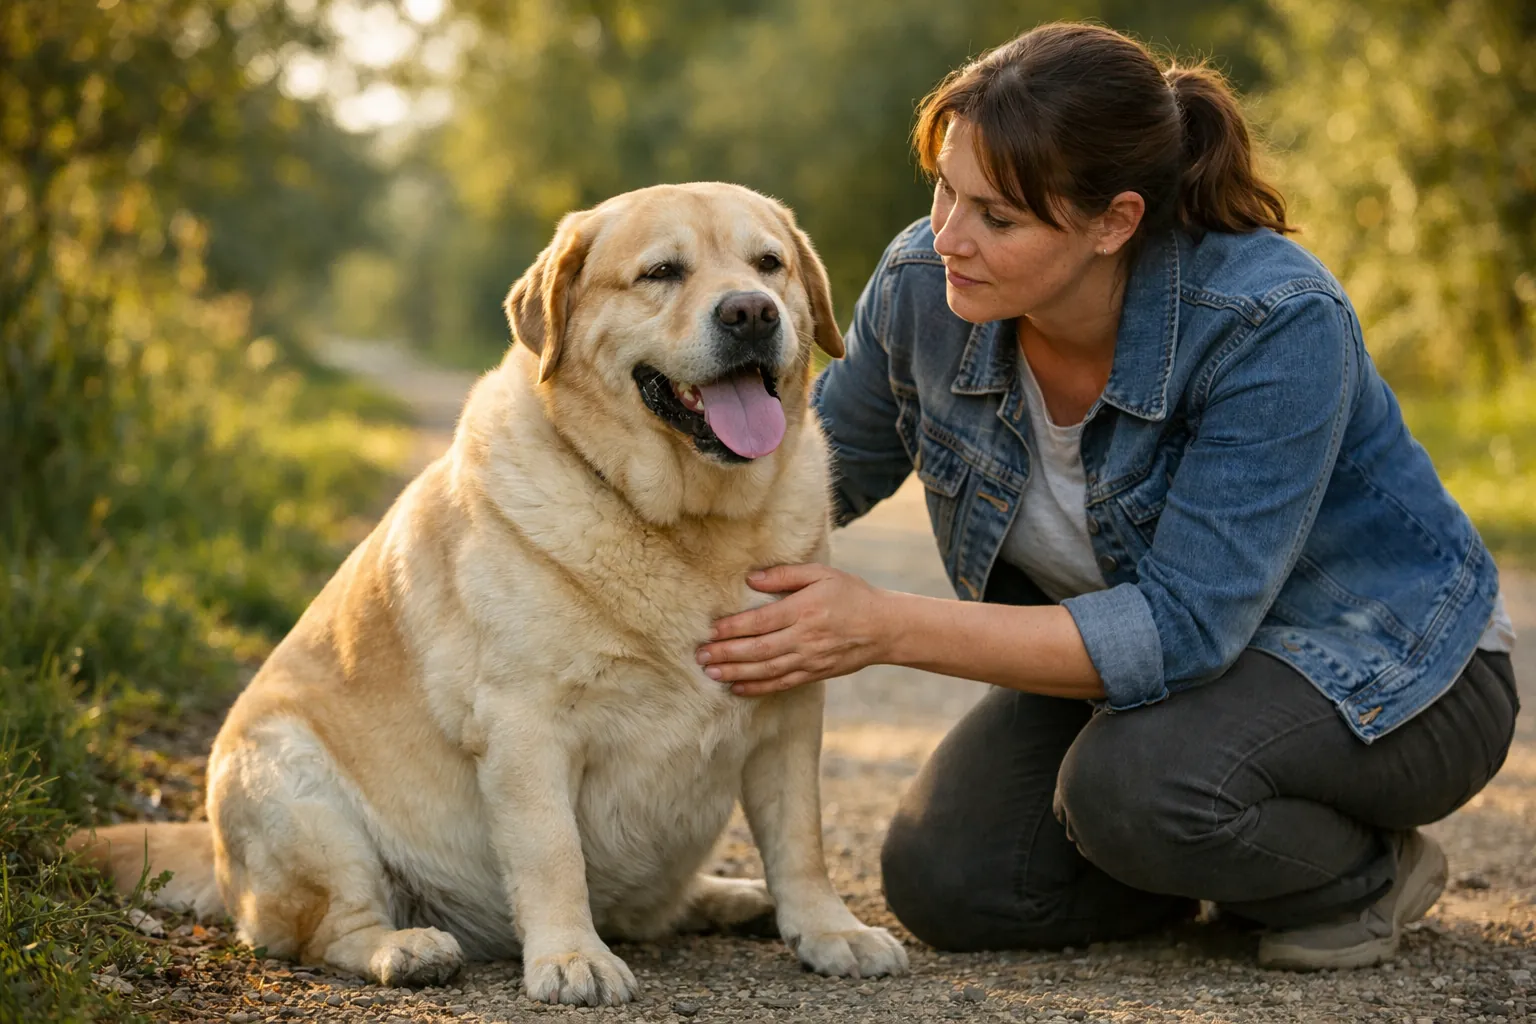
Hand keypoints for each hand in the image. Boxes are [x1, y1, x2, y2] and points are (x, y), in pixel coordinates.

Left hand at [696, 563, 889, 695]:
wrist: (884, 627)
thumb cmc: (852, 594)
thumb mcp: (822, 574)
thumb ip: (786, 574)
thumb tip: (752, 578)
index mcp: (804, 610)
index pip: (760, 621)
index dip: (733, 628)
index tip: (711, 630)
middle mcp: (804, 638)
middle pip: (758, 649)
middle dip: (726, 653)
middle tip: (700, 656)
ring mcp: (809, 659)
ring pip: (766, 670)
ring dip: (736, 673)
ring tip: (711, 673)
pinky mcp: (814, 674)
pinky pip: (781, 684)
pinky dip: (758, 688)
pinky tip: (737, 689)